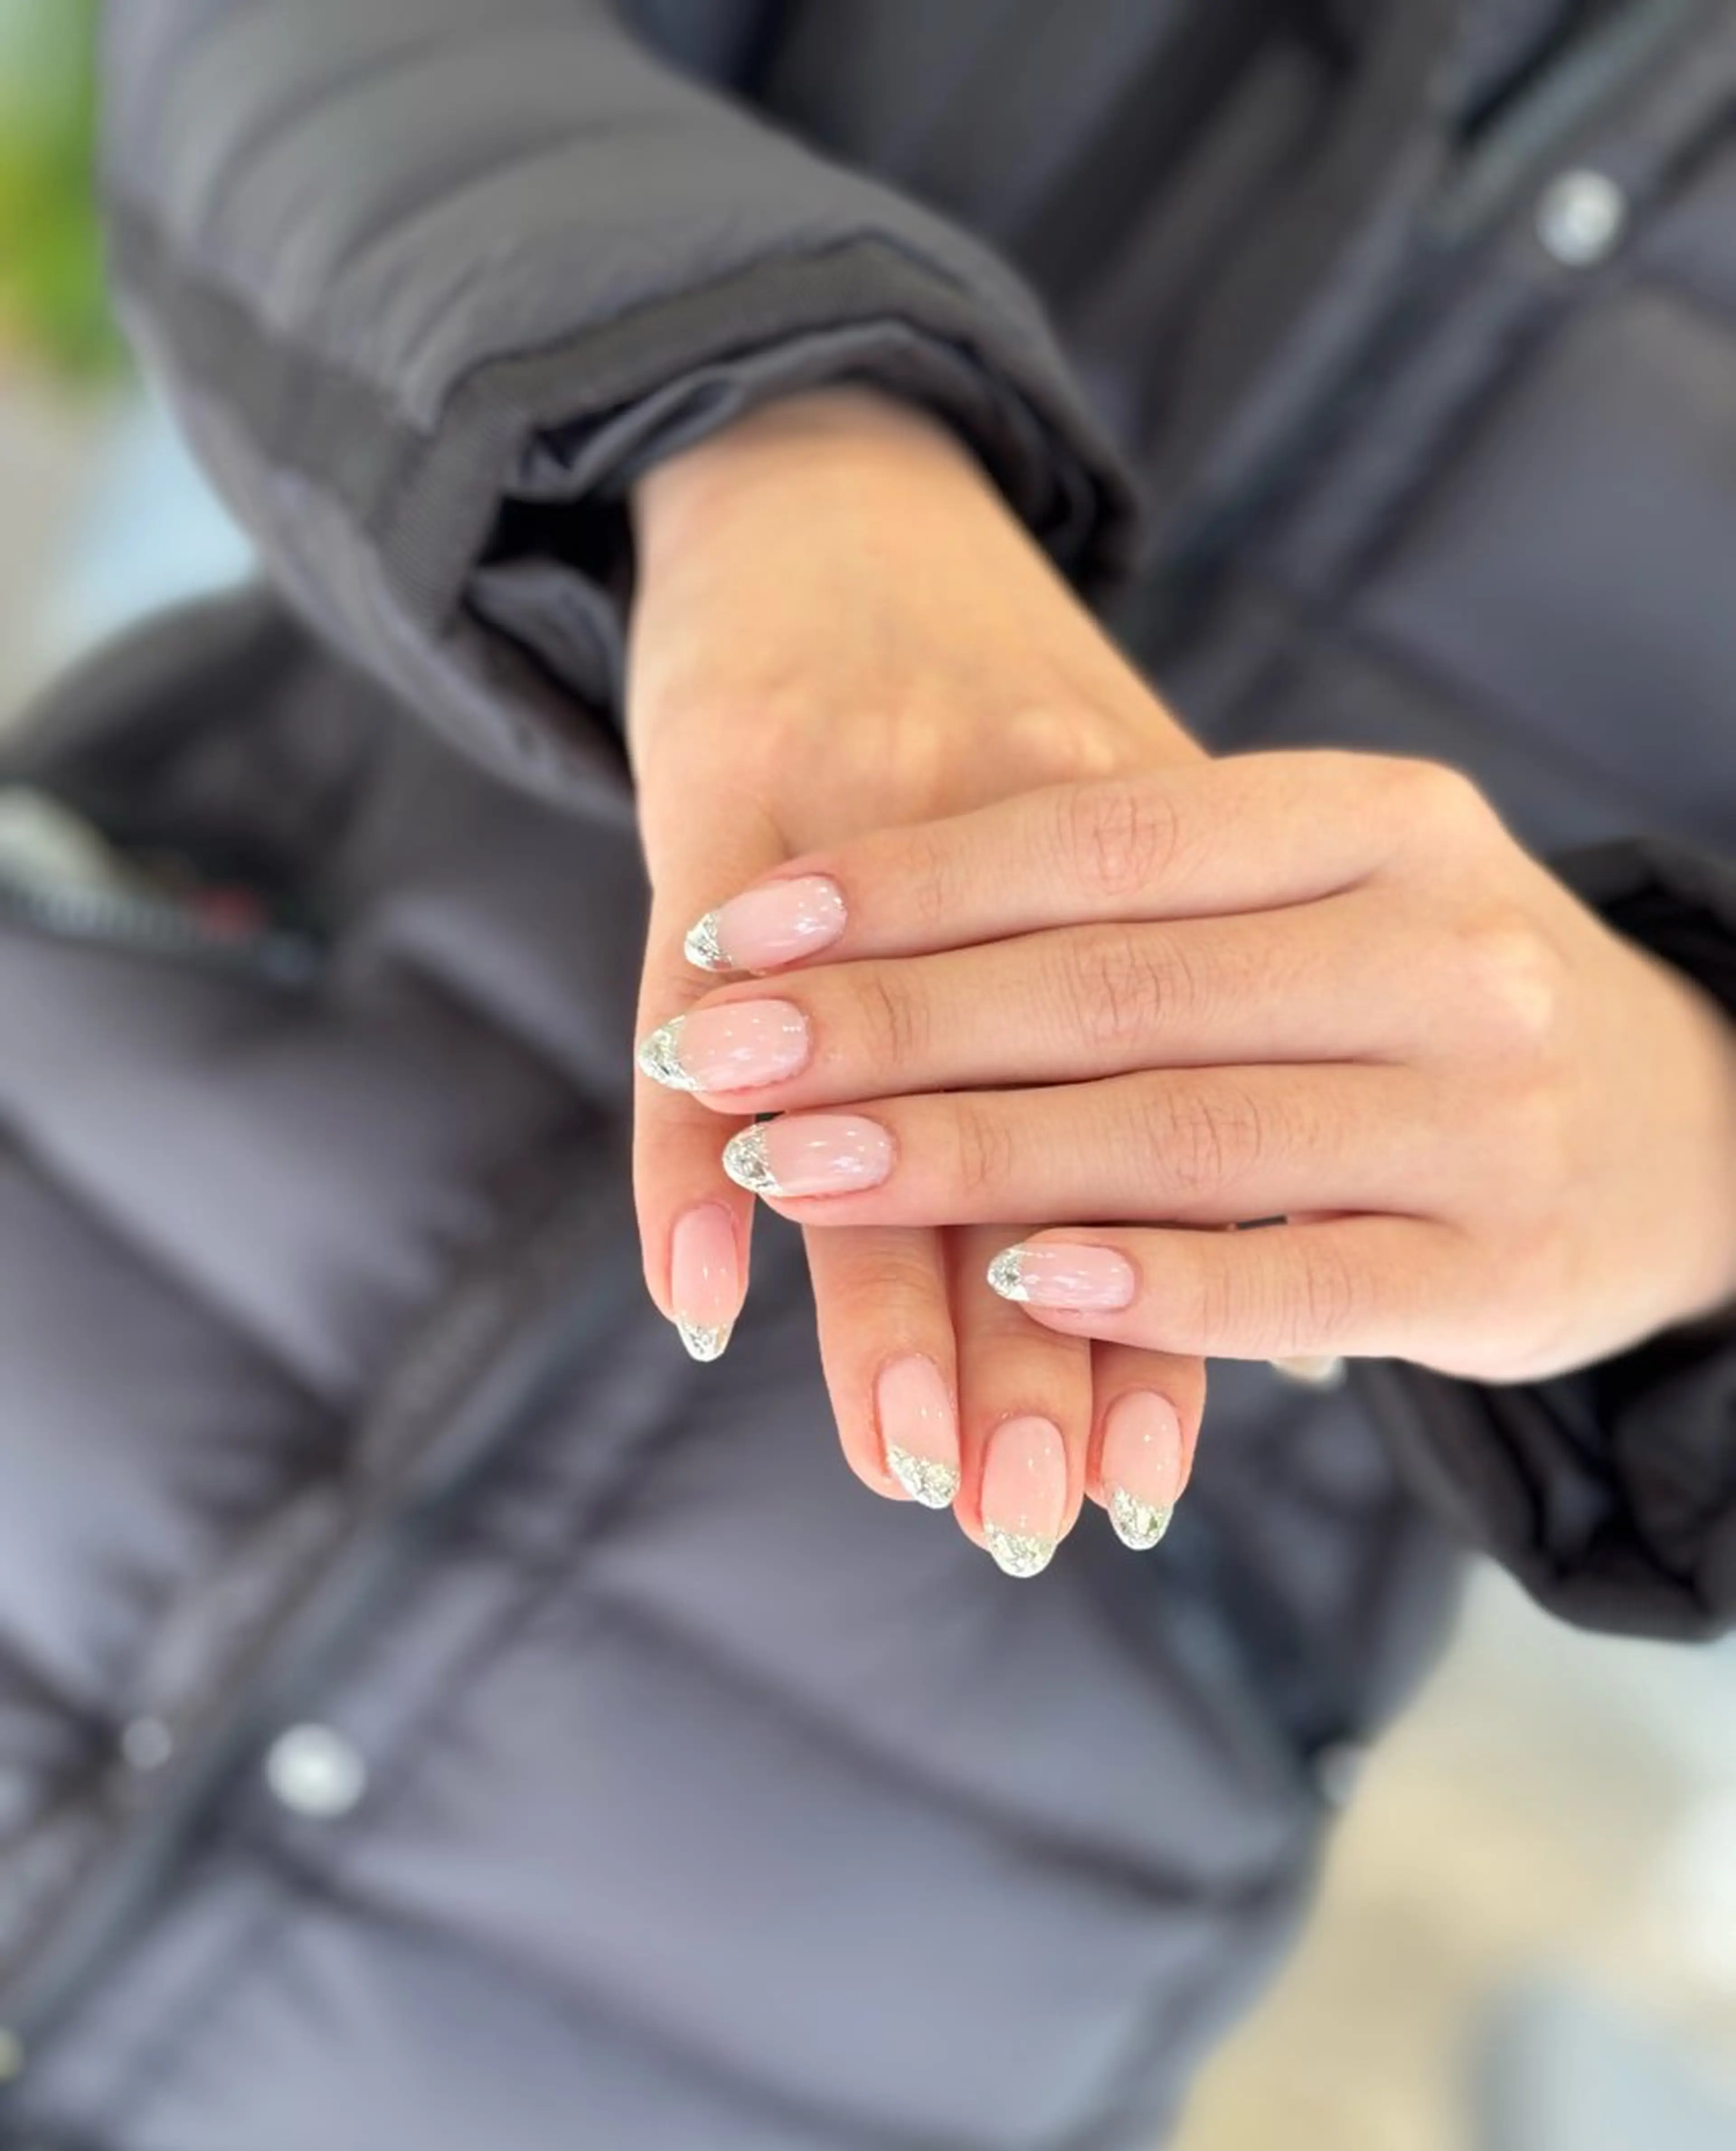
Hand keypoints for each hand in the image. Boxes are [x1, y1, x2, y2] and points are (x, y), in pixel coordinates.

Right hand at [628, 387, 1207, 1572]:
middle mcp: (1044, 840)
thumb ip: (1166, 1032)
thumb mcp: (1115, 841)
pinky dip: (692, 1149)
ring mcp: (883, 805)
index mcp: (1166, 868)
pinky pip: (697, 984)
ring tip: (908, 1467)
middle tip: (1031, 1517)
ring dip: (886, 1295)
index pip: (1171, 1133)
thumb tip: (1237, 1283)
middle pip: (1040, 1135)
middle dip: (1037, 1344)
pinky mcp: (734, 776)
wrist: (841, 480)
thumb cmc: (989, 708)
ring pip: (883, 1095)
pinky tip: (697, 1296)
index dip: (1159, 1310)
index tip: (1143, 1476)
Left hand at [656, 758, 1735, 1383]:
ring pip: (1189, 1131)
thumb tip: (852, 940)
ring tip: (805, 1171)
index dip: (912, 889)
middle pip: (1121, 987)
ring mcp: (1485, 1107)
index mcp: (1382, 821)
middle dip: (900, 1031)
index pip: (1107, 844)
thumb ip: (1144, 914)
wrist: (1689, 1121)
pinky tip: (1016, 1278)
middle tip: (727, 1061)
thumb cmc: (1426, 1001)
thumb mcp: (1318, 904)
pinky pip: (1299, 1271)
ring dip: (975, 1158)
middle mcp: (1445, 943)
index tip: (745, 932)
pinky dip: (1152, 1282)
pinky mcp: (1503, 1261)